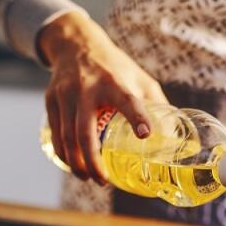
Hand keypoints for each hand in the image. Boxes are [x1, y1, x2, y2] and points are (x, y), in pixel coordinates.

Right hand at [38, 11, 167, 183]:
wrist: (76, 44)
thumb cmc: (114, 66)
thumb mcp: (139, 77)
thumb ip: (155, 104)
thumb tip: (173, 136)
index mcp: (114, 82)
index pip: (127, 101)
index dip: (137, 118)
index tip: (145, 135)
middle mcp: (87, 88)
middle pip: (85, 132)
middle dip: (93, 162)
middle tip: (103, 181)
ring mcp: (66, 94)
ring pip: (67, 137)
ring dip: (77, 163)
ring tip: (89, 178)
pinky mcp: (52, 100)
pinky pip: (56, 133)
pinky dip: (63, 153)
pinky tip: (74, 164)